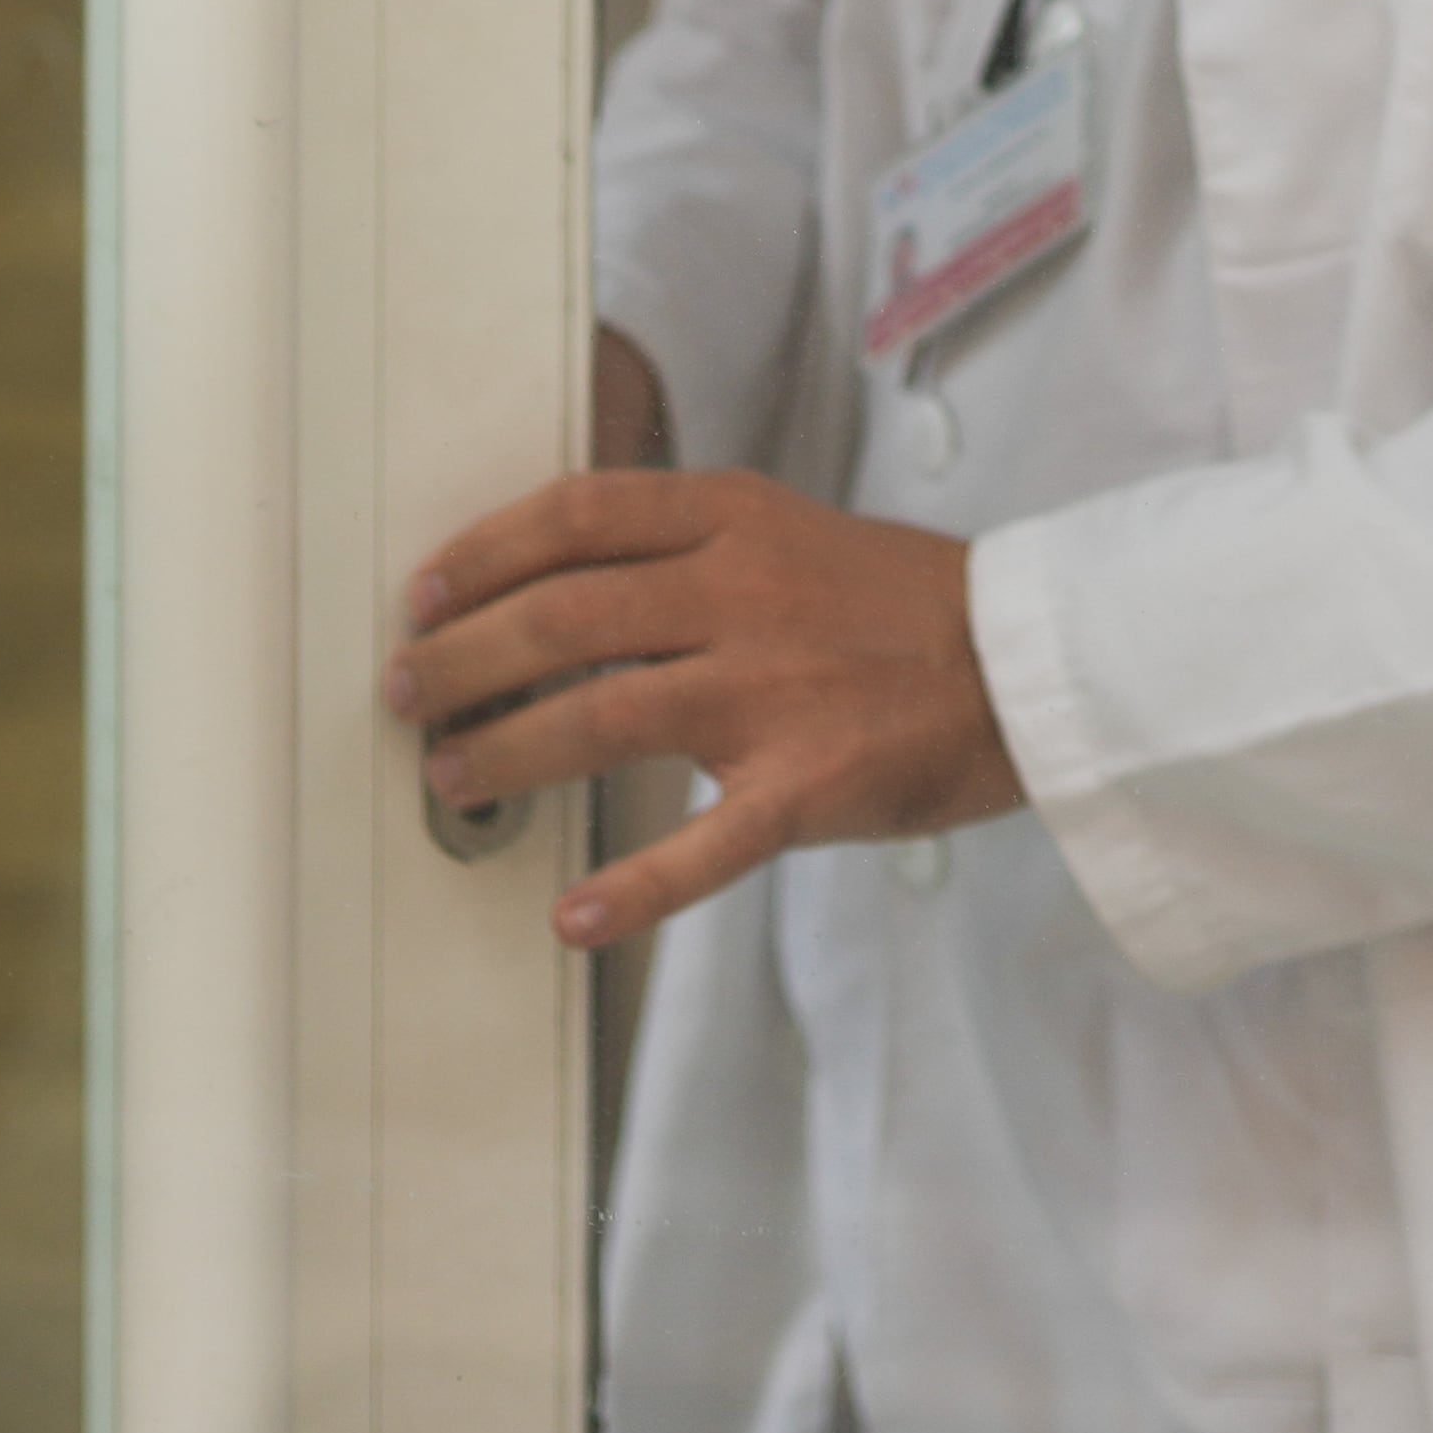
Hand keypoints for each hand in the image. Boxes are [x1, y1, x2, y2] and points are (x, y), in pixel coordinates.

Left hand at [385, 449, 1025, 953]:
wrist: (1026, 661)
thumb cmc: (896, 601)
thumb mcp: (785, 530)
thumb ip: (681, 546)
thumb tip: (551, 583)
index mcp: (732, 518)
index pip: (574, 516)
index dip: (480, 552)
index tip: (421, 593)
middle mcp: (741, 593)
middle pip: (559, 617)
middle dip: (459, 659)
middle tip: (406, 693)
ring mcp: (772, 690)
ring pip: (600, 717)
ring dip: (505, 753)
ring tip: (453, 778)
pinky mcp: (809, 784)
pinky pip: (704, 845)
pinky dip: (632, 887)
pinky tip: (570, 916)